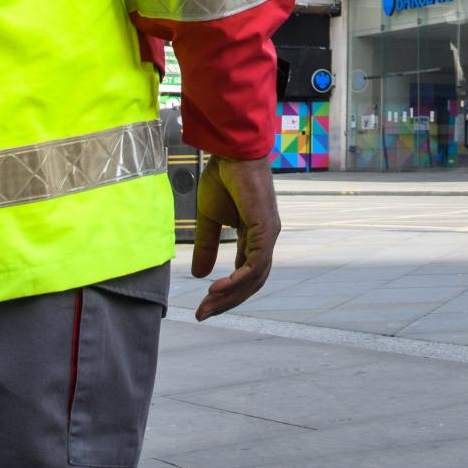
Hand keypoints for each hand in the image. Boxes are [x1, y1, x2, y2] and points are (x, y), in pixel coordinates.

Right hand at [190, 154, 279, 320]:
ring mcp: (268, 234)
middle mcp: (265, 239)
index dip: (226, 294)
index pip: (245, 275)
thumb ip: (206, 246)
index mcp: (255, 237)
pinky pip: (255, 263)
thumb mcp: (208, 220)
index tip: (203, 307)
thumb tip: (199, 274)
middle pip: (251, 282)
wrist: (230, 153)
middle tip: (202, 314)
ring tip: (207, 304)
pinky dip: (238, 279)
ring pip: (254, 277)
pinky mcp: (265, 228)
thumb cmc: (223, 178)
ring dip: (230, 295)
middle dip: (226, 301)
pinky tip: (218, 287)